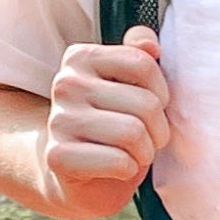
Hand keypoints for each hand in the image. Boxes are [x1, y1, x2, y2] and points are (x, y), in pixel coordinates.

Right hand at [44, 26, 169, 215]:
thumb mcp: (128, 87)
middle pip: (146, 103)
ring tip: (133, 153)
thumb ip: (138, 56)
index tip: (152, 108)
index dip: (162, 93)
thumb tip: (150, 44)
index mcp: (81, 57)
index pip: (143, 64)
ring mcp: (58, 120)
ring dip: (145, 152)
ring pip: (134, 133)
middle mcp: (66, 83)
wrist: (73, 174)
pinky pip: (119, 161)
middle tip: (146, 140)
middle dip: (158, 130)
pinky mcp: (57, 156)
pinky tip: (116, 168)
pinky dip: (128, 170)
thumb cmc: (110, 126)